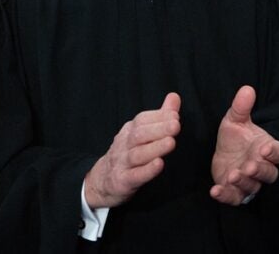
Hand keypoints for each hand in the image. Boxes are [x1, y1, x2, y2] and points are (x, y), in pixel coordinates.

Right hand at [84, 93, 180, 208]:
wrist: (102, 181)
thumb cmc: (128, 153)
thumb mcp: (141, 132)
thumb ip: (160, 116)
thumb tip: (174, 96)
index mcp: (130, 130)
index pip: (142, 120)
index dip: (158, 117)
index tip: (175, 115)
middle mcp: (124, 144)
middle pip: (139, 134)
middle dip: (158, 129)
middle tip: (176, 125)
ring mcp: (122, 163)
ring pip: (137, 155)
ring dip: (155, 148)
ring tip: (171, 142)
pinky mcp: (122, 181)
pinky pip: (135, 176)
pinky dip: (147, 170)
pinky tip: (159, 164)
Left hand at [210, 86, 278, 205]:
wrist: (224, 154)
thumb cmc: (236, 137)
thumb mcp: (235, 120)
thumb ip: (241, 107)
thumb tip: (247, 88)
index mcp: (268, 150)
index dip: (274, 152)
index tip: (264, 148)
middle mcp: (262, 168)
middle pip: (269, 173)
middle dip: (260, 170)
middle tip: (250, 165)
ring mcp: (250, 182)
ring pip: (252, 186)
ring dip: (244, 182)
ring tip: (233, 174)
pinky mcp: (235, 192)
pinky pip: (234, 198)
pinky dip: (226, 196)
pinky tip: (215, 190)